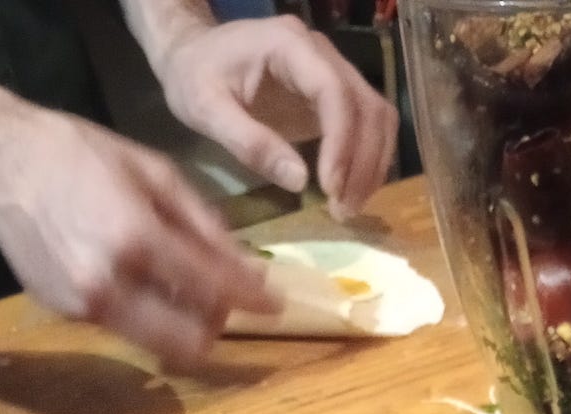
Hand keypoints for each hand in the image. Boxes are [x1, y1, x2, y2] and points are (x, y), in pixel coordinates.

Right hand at [0, 111, 278, 369]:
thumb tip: (248, 268)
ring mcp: (86, 308)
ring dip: (186, 329)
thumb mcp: (153, 172)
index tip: (276, 305)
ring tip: (188, 294)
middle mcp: (111, 285)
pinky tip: (141, 282)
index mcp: (137, 239)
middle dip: (218, 325)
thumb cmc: (80, 155)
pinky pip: (128, 330)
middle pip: (191, 341)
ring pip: (161, 347)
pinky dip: (148, 316)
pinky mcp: (69, 317)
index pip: (214, 289)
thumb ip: (205, 224)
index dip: (253, 301)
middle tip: (227, 301)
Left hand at [155, 15, 397, 220]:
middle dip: (362, 163)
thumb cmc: (194, 76)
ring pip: (377, 117)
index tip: (331, 189)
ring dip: (372, 166)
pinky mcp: (334, 94)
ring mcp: (333, 71)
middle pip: (367, 106)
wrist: (193, 53)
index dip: (342, 143)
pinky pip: (368, 126)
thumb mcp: (207, 110)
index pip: (334, 92)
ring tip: (348, 206)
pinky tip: (349, 190)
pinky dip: (367, 161)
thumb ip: (250, 143)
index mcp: (289, 45)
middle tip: (342, 210)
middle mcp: (321, 52)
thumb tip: (300, 182)